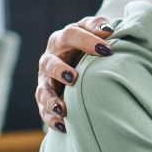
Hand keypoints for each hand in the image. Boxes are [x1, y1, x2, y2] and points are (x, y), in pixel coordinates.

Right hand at [37, 16, 115, 131]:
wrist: (81, 56)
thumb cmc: (92, 42)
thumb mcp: (96, 30)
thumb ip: (100, 26)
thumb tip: (108, 31)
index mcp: (63, 38)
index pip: (71, 35)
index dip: (87, 41)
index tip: (107, 50)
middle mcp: (51, 58)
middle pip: (49, 63)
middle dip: (60, 70)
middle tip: (74, 78)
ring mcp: (45, 79)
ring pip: (43, 89)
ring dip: (51, 99)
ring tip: (62, 109)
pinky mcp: (45, 96)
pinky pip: (43, 109)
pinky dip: (51, 118)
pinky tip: (63, 126)